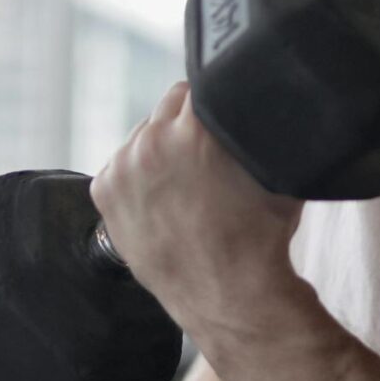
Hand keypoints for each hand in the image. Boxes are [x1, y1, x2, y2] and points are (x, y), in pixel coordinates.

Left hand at [91, 81, 305, 345]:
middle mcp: (152, 141)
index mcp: (195, 129)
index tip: (221, 117)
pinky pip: (121, 166)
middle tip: (206, 157)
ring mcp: (123, 167)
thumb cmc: (260, 236)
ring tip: (185, 184)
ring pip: (142, 136)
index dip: (215, 99)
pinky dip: (137, 177)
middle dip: (186, 125)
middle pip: (168, 108)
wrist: (228, 295)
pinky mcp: (104, 191)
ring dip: (160, 149)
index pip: (199, 85)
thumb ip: (261, 129)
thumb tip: (263, 101)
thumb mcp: (275, 171)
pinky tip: (162, 200)